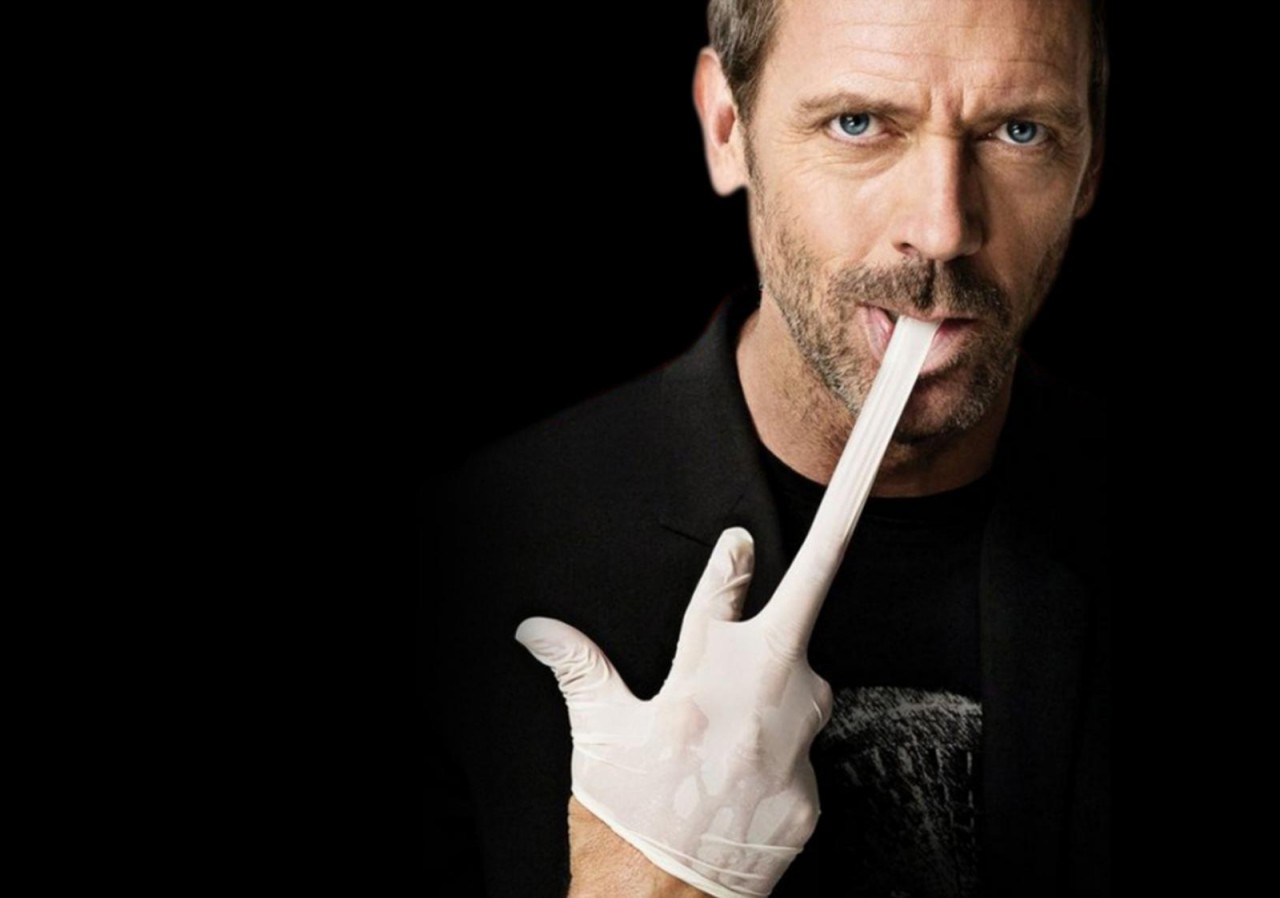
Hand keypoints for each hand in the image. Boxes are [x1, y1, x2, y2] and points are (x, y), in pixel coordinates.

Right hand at [517, 317, 937, 896]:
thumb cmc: (627, 819)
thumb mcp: (597, 737)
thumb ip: (580, 669)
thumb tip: (539, 630)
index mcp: (697, 684)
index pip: (717, 602)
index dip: (727, 565)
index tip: (739, 540)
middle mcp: (754, 708)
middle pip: (794, 622)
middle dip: (817, 566)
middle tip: (851, 500)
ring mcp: (791, 751)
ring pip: (807, 689)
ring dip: (786, 683)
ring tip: (741, 719)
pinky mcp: (812, 793)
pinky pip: (806, 752)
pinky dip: (783, 751)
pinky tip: (748, 777)